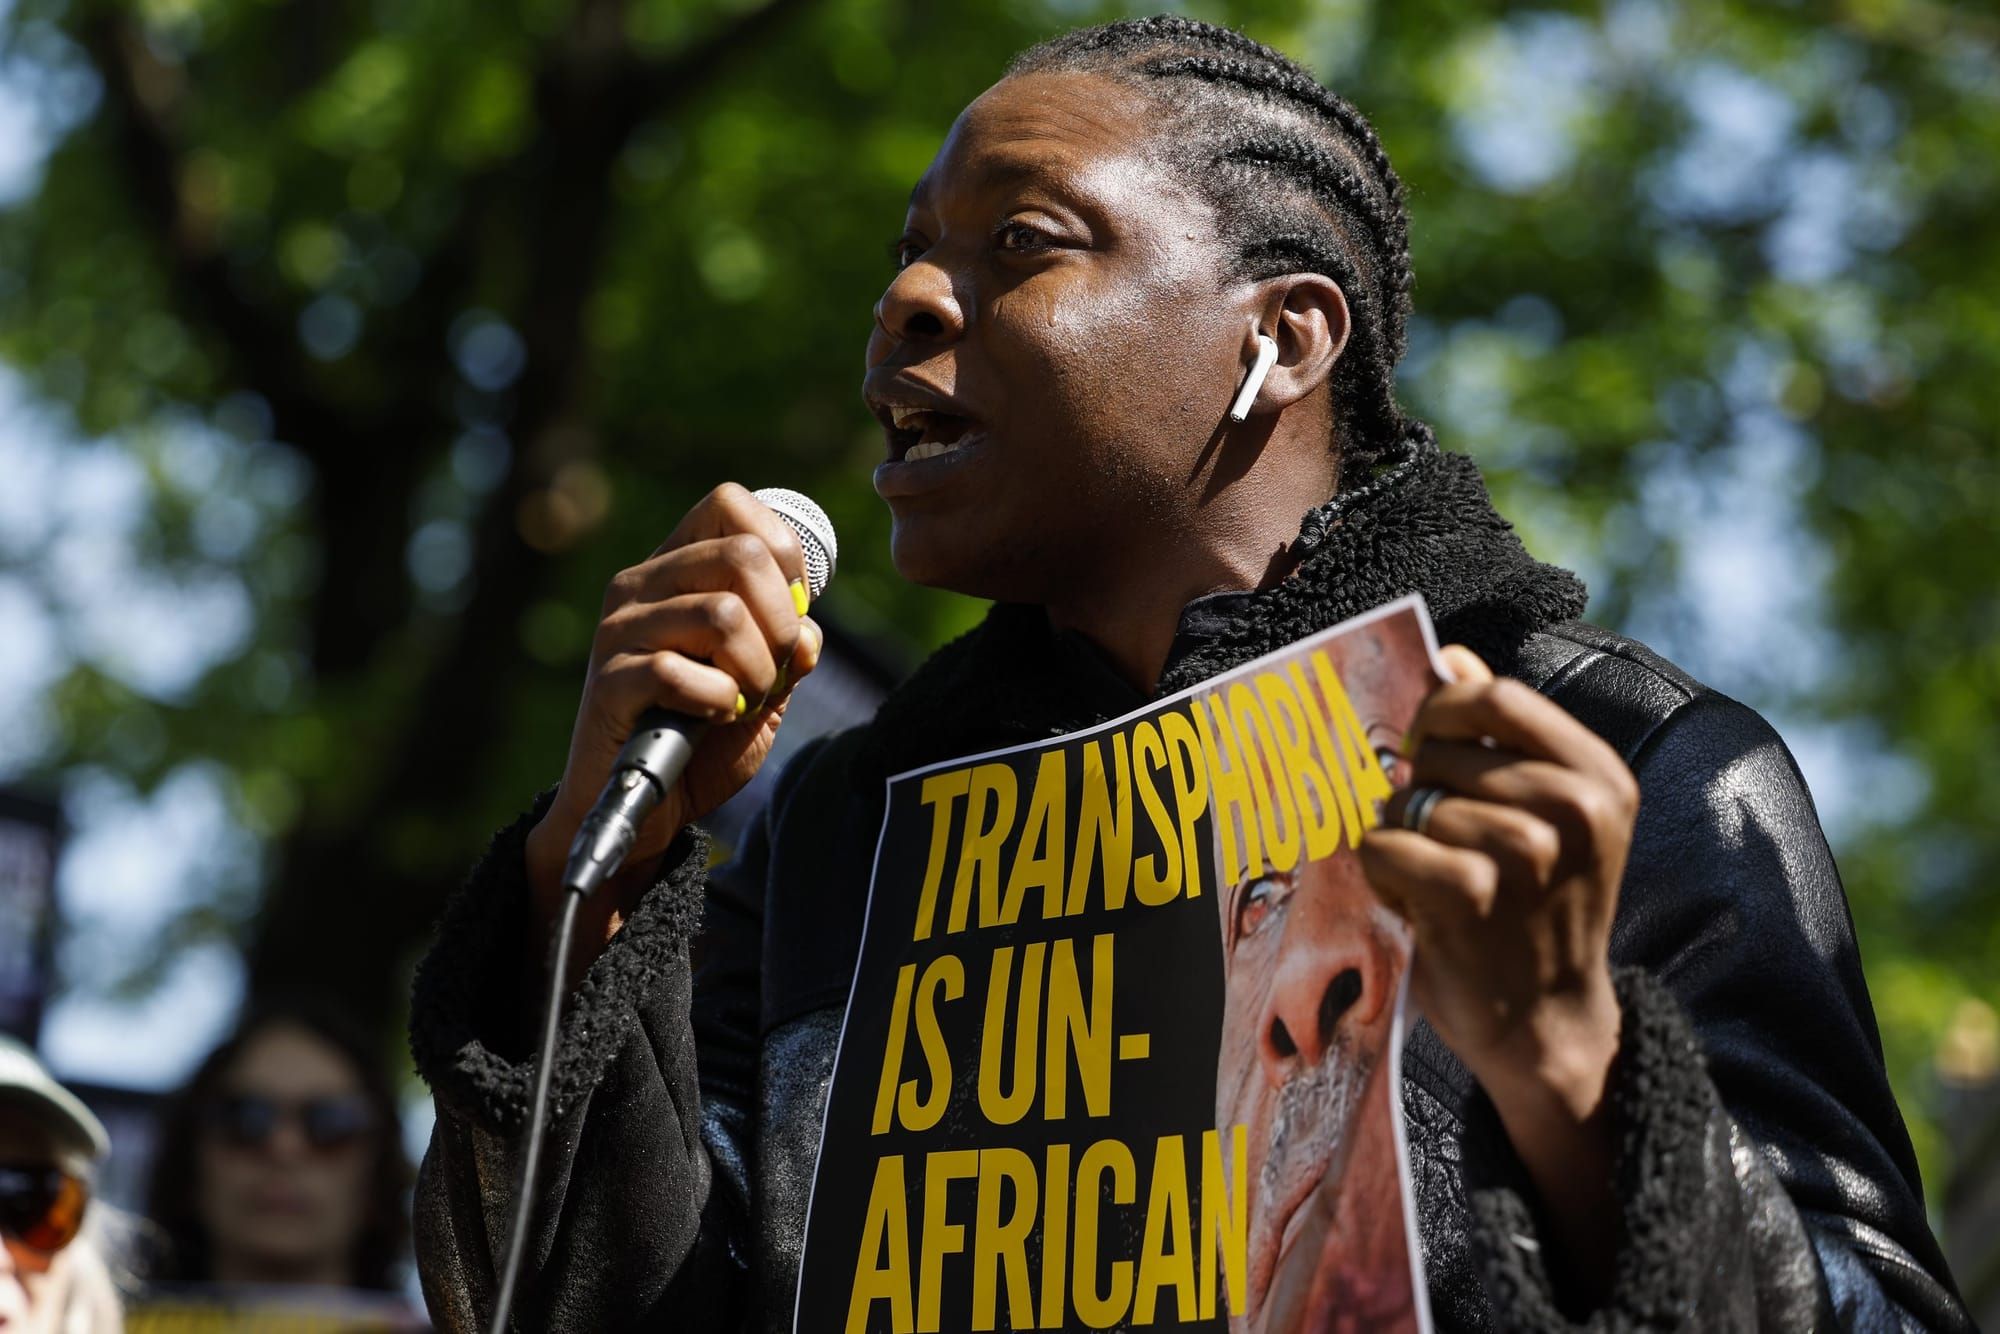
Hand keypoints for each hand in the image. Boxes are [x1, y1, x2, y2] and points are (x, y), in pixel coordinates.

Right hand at [524, 483, 821, 929]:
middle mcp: (640, 584)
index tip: (795, 607)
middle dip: (781, 620)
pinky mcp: (608, 681)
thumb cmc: (704, 736)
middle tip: (774, 669)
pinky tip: (711, 719)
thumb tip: (807, 629)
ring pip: (721, 613)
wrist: (648, 808)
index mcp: (676, 567)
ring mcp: (619, 630)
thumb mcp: (766, 684)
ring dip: (755, 669)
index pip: (729, 502)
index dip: (783, 548)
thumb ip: (790, 647)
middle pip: (741, 553)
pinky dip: (719, 702)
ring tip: (744, 699)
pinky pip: (683, 671)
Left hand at [1359, 644, 1638, 1292]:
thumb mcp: (1547, 817)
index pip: (1497, 696)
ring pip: (1406, 803)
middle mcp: (1574, 808)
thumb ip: (1502, 734)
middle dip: (1418, 794)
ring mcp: (1524, 850)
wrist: (1549, 1024)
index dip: (1443, 713)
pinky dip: (1384, 876)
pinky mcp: (1470, 894)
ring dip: (1402, 844)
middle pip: (1439, 750)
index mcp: (1600, 777)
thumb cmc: (1536, 912)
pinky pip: (1384, 846)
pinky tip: (1420, 908)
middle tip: (1446, 849)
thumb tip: (1452, 656)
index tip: (1429, 748)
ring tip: (1441, 886)